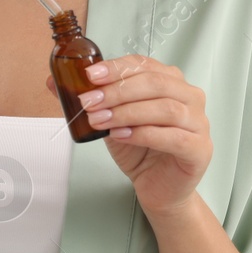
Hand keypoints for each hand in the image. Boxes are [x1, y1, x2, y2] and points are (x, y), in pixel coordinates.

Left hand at [46, 54, 212, 222]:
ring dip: (127, 112)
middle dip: (117, 91)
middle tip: (88, 102)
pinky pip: (173, 137)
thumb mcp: (110, 119)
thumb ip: (89, 99)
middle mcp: (189, 97)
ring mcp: (199, 123)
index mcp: (170, 82)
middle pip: (155, 84)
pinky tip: (121, 136)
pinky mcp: (200, 149)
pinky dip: (144, 134)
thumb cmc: (139, 150)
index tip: (90, 75)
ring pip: (165, 109)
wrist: (157, 187)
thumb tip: (52, 81)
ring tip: (99, 121)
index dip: (116, 68)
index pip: (144, 65)